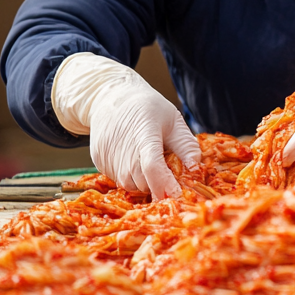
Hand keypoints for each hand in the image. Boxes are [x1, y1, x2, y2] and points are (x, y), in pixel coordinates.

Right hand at [53, 53, 198, 199]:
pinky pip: (118, 180)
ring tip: (150, 161)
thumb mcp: (174, 121)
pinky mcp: (98, 162)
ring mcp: (107, 157)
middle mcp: (122, 149)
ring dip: (144, 182)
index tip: (177, 196)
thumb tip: (196, 169)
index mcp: (145, 135)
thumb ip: (186, 146)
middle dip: (159, 184)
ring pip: (130, 185)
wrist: (110, 98)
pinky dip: (130, 177)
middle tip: (168, 172)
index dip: (164, 184)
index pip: (152, 166)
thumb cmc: (148, 109)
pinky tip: (134, 159)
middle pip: (142, 181)